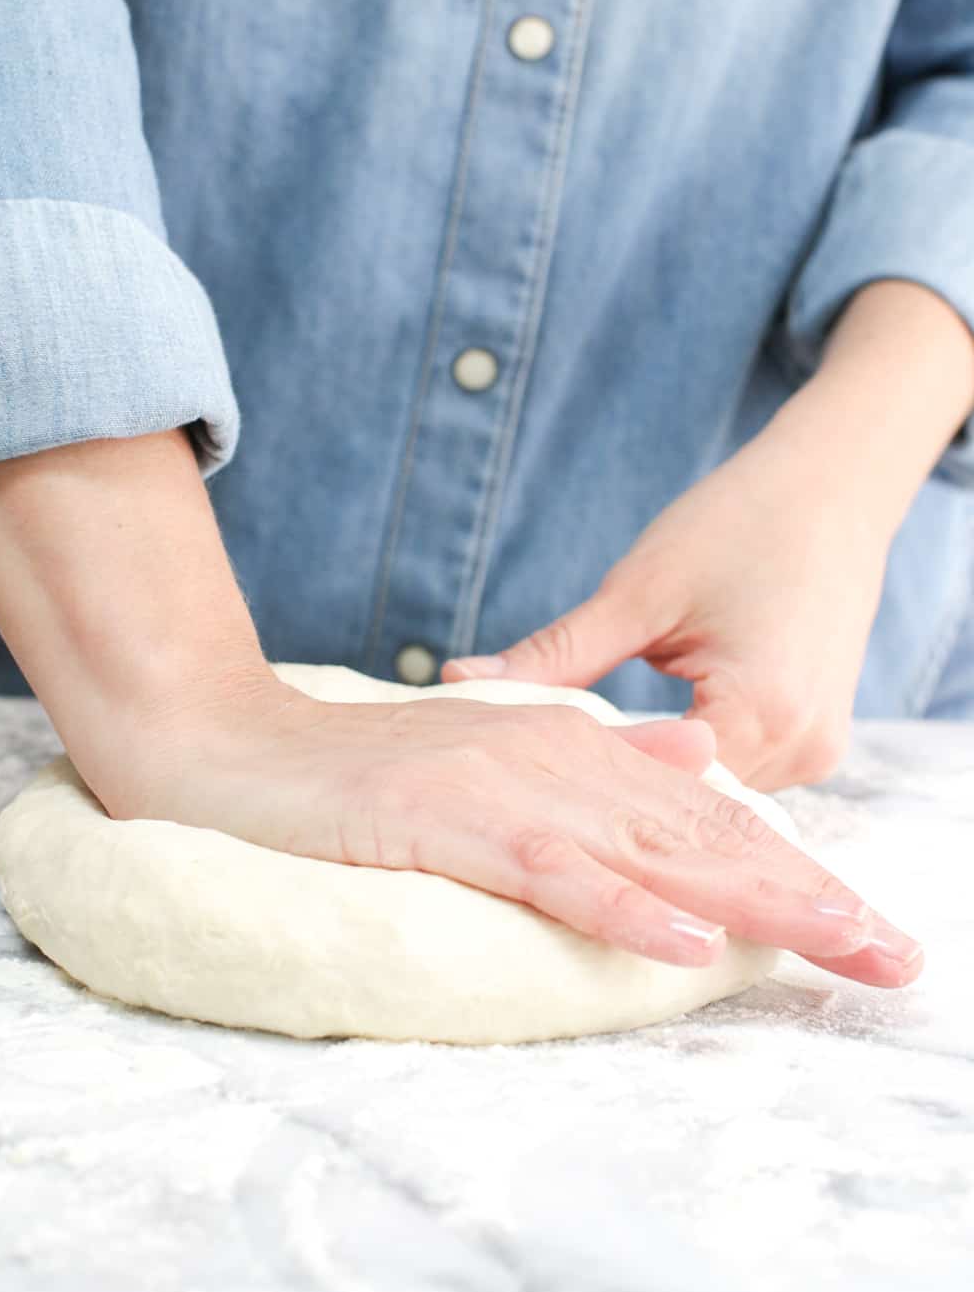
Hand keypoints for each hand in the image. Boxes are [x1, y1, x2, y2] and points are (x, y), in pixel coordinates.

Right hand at [107, 672, 921, 987]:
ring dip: (750, 900)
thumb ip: (596, 757)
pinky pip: (553, 872)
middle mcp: (559, 759)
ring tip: (840, 947)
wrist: (244, 747)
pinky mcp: (453, 821)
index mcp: (574, 748)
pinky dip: (622, 908)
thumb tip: (690, 756)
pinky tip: (686, 941)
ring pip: (652, 850)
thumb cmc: (364, 771)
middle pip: (703, 833)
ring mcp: (509, 788)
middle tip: (896, 954)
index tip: (864, 923)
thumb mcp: (497, 754)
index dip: (790, 866)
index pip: (703, 812)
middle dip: (806, 895)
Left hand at [443, 387, 890, 790]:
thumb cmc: (738, 524)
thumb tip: (457, 679)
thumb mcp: (636, 593)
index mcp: (761, 710)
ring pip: (704, 795)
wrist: (833, 489)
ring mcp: (816, 753)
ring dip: (646, 778)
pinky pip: (736, 775)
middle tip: (526, 774)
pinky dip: (684, 762)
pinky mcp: (815, 744)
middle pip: (679, 801)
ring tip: (575, 763)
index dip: (580, 783)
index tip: (511, 774)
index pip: (650, 785)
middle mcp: (801, 749)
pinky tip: (633, 746)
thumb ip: (555, 654)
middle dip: (607, 787)